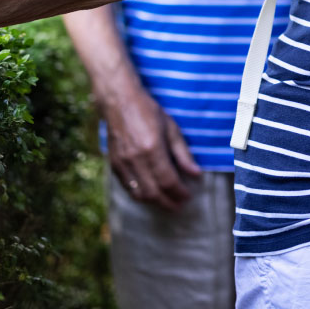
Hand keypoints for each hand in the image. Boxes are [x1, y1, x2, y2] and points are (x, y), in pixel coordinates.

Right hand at [105, 86, 201, 211]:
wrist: (119, 102)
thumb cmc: (148, 111)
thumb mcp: (171, 128)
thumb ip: (183, 153)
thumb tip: (196, 174)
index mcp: (152, 148)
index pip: (168, 180)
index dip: (179, 192)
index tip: (188, 196)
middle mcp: (135, 159)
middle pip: (153, 192)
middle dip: (168, 202)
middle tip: (179, 206)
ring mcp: (122, 163)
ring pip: (139, 194)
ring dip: (154, 202)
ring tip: (167, 203)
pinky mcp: (114, 165)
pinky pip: (128, 188)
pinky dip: (140, 195)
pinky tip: (150, 195)